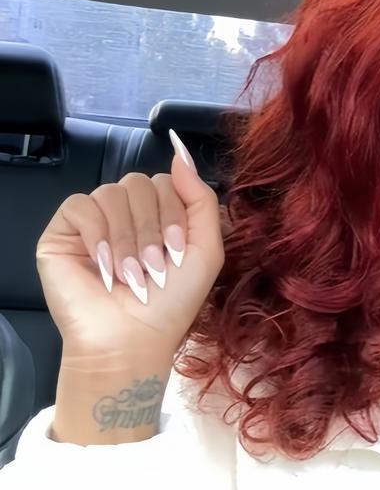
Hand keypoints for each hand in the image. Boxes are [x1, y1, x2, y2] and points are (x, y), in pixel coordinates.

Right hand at [36, 129, 224, 372]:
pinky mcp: (63, 232)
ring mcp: (94, 221)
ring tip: (131, 275)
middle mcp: (127, 213)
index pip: (167, 182)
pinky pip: (81, 205)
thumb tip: (180, 150)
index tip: (177, 254)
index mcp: (159, 214)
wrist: (132, 339)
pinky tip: (104, 266)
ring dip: (128, 239)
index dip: (174, 216)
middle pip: (141, 183)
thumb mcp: (207, 248)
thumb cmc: (172, 301)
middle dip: (152, 229)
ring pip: (113, 193)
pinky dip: (98, 235)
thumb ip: (201, 198)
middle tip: (154, 269)